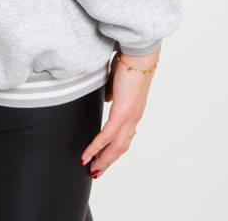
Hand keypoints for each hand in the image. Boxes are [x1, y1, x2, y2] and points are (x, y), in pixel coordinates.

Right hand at [80, 45, 159, 178]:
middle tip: (96, 172)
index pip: (124, 136)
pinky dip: (96, 147)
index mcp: (133, 110)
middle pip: (121, 148)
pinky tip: (88, 155)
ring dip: (103, 159)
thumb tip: (108, 99)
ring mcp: (130, 116)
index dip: (114, 149)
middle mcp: (134, 117)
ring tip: (91, 168)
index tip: (104, 157)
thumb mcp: (118, 81)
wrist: (139, 54)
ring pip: (116, 147)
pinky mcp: (123, 111)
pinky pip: (107, 135)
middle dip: (107, 161)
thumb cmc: (130, 62)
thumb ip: (113, 93)